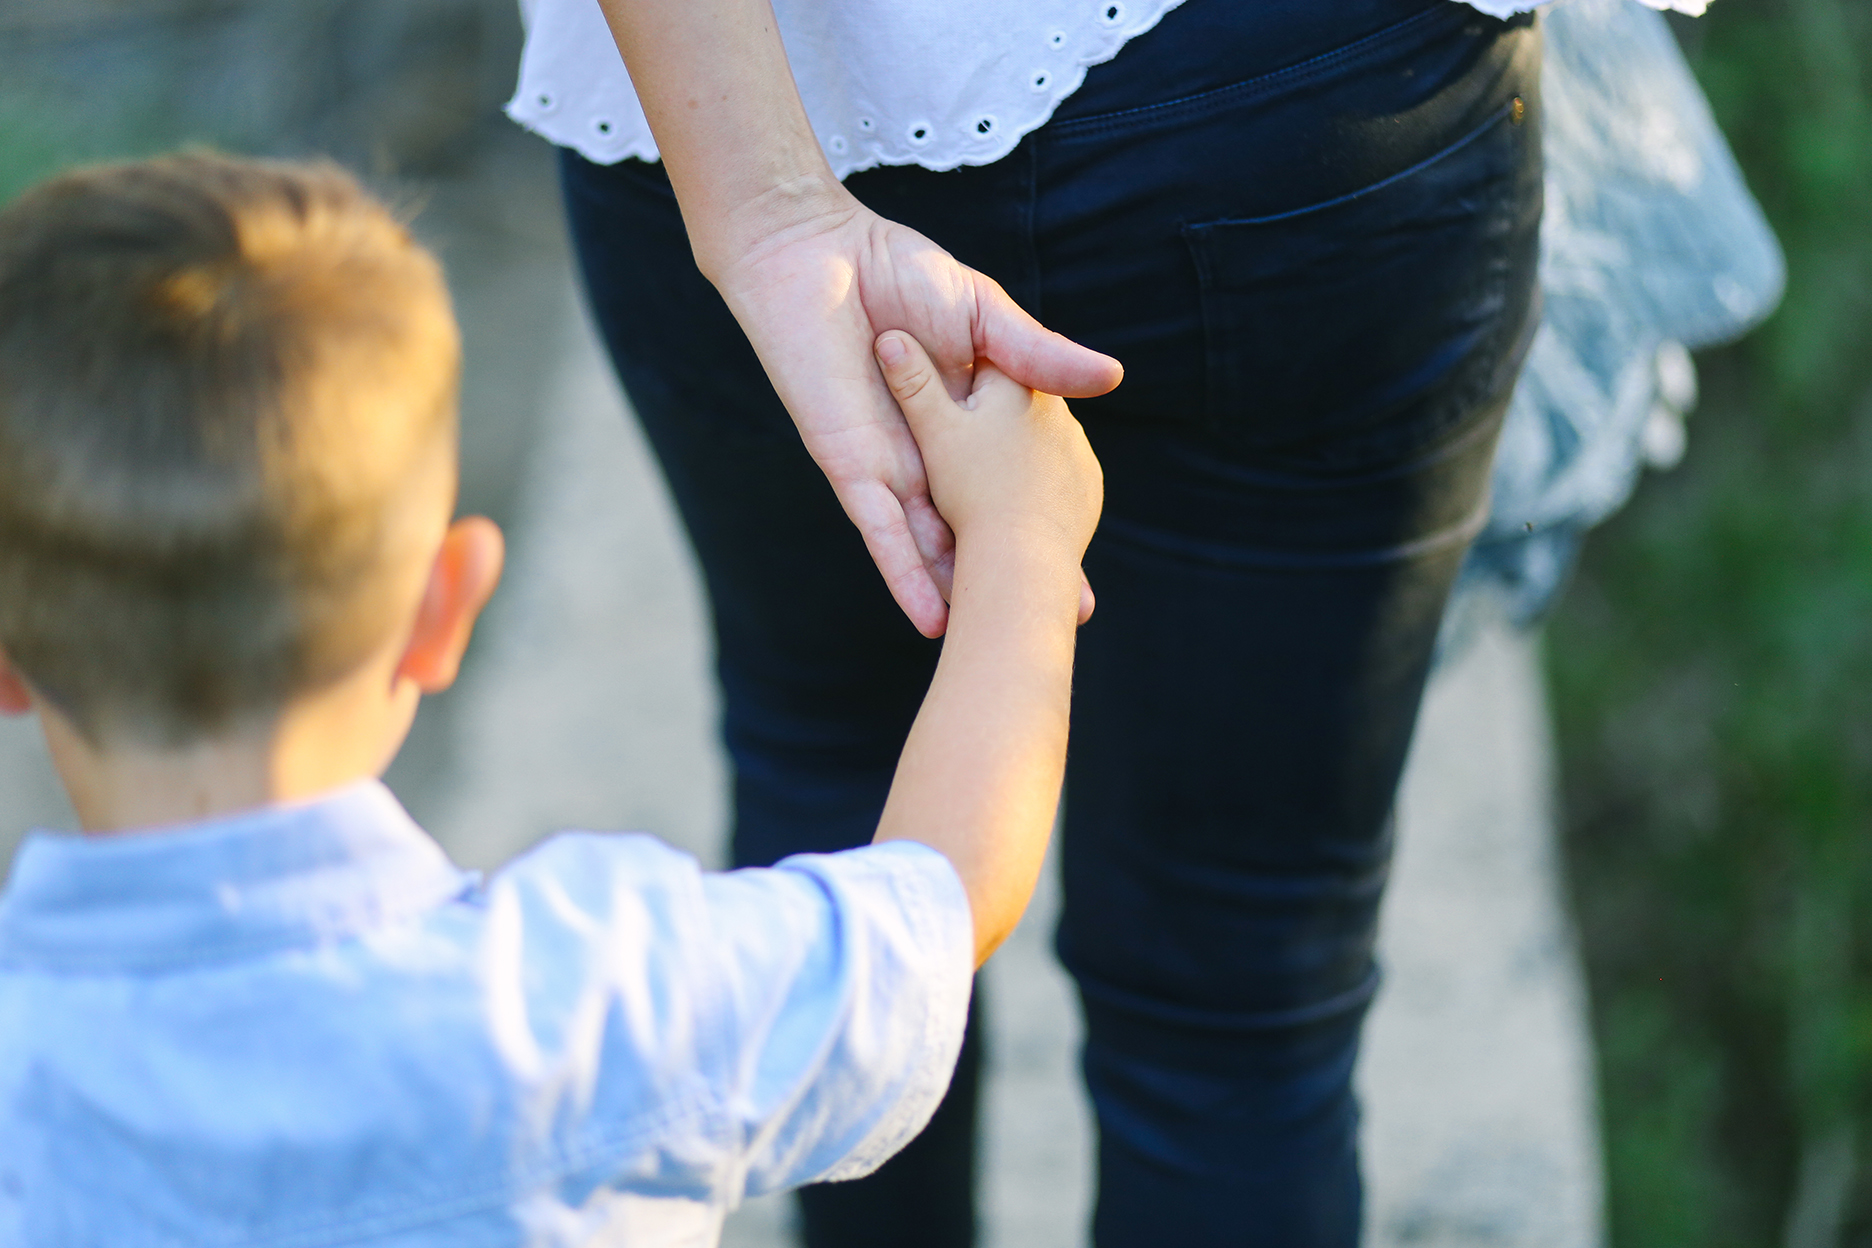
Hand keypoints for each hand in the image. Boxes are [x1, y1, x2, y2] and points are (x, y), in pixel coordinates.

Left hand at [710, 194, 1120, 636]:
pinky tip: (929, 616)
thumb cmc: (893, 270)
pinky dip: (904, 573)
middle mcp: (927, 455)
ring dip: (960, 593)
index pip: (1010, 486)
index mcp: (961, 420)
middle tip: (1062, 625)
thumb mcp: (984, 315)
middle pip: (974, 531)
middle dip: (1011, 579)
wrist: (812, 253)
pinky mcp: (850, 466)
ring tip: (996, 646)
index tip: (1082, 581)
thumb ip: (1038, 356)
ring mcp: (889, 466)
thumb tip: (1113, 379)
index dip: (1045, 530)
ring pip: (929, 546)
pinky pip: (880, 530)